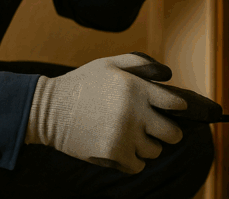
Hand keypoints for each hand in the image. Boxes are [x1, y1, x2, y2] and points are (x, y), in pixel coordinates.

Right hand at [24, 53, 186, 173]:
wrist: (49, 109)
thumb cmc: (82, 84)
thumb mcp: (109, 63)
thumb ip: (140, 63)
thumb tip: (167, 73)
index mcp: (136, 88)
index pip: (176, 103)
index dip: (179, 107)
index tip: (175, 109)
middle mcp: (135, 113)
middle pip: (173, 134)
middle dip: (169, 132)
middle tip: (158, 129)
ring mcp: (125, 135)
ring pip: (155, 151)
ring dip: (148, 145)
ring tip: (134, 136)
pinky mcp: (113, 154)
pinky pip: (138, 165)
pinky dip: (134, 160)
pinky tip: (124, 148)